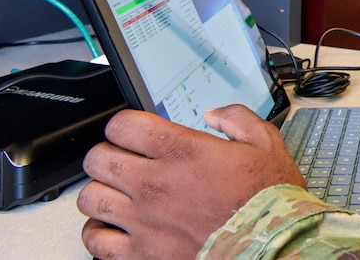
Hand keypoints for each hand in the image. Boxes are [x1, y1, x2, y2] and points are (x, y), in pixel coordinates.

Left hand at [77, 105, 305, 259]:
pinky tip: (113, 227)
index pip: (122, 126)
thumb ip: (237, 118)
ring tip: (116, 192)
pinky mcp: (141, 254)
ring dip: (100, 191)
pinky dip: (98, 232)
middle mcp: (154, 183)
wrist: (269, 246)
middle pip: (98, 159)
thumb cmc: (268, 199)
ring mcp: (143, 221)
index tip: (132, 131)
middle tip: (121, 158)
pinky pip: (95, 241)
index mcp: (181, 151)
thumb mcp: (265, 143)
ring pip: (90, 198)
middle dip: (107, 153)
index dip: (124, 124)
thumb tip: (214, 114)